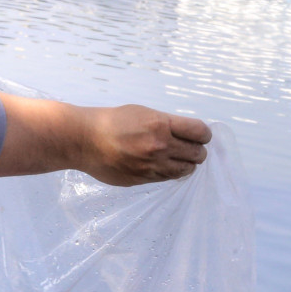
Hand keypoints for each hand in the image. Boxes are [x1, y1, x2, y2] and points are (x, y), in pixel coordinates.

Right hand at [81, 105, 211, 185]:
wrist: (85, 140)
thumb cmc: (112, 121)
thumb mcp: (142, 112)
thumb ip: (166, 123)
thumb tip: (186, 134)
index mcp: (161, 124)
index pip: (199, 132)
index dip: (204, 135)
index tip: (201, 136)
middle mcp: (160, 146)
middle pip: (197, 154)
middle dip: (198, 151)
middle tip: (192, 148)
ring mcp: (152, 165)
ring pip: (186, 169)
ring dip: (187, 164)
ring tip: (180, 159)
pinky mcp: (144, 178)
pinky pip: (168, 178)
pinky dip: (171, 172)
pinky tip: (165, 166)